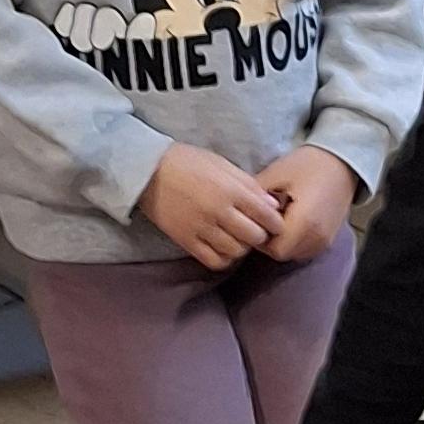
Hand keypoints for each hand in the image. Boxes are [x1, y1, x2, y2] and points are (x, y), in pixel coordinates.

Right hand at [142, 142, 283, 268]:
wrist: (147, 170)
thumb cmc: (188, 162)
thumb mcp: (222, 164)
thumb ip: (249, 185)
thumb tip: (273, 205)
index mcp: (230, 189)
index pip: (267, 216)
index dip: (275, 223)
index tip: (274, 223)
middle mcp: (218, 211)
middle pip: (255, 237)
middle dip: (260, 235)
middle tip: (254, 230)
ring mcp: (201, 228)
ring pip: (236, 252)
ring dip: (242, 247)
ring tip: (237, 238)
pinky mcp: (186, 240)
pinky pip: (214, 261)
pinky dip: (224, 258)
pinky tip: (222, 247)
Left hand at [256, 143, 357, 265]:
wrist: (340, 164)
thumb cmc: (307, 165)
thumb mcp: (275, 175)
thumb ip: (254, 199)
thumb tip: (239, 214)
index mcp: (304, 222)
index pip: (273, 248)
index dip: (259, 238)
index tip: (253, 221)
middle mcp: (316, 238)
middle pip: (282, 254)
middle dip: (269, 241)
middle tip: (261, 221)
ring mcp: (324, 242)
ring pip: (293, 254)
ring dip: (281, 243)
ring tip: (276, 221)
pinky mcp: (328, 241)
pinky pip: (304, 250)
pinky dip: (293, 242)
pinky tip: (290, 224)